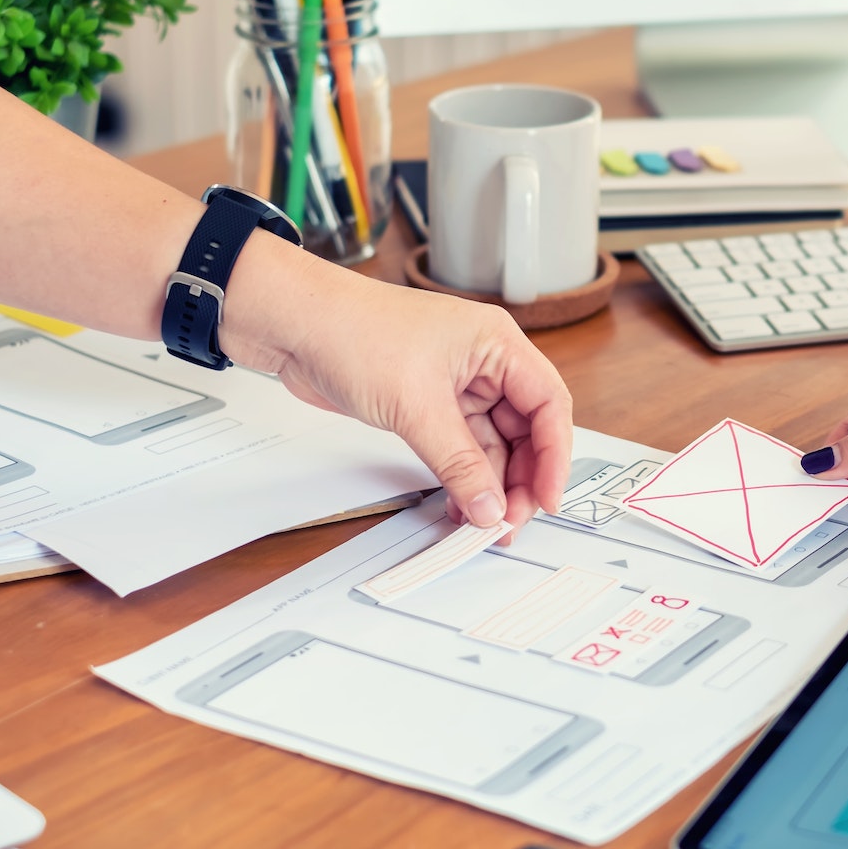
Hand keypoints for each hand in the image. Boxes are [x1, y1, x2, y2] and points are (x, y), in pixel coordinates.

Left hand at [225, 239, 572, 532]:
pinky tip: (461, 506)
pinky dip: (463, 477)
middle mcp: (483, 363)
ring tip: (484, 523)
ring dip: (491, 484)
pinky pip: (459, 448)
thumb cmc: (353, 331)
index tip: (546, 498)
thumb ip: (458, 463)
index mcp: (496, 344)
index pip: (548, 404)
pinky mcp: (426, 404)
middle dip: (522, 478)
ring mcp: (455, 384)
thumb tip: (491, 508)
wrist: (292, 325)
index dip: (555, 455)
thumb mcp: (415, 406)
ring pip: (492, 444)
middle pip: (525, 430)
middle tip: (510, 521)